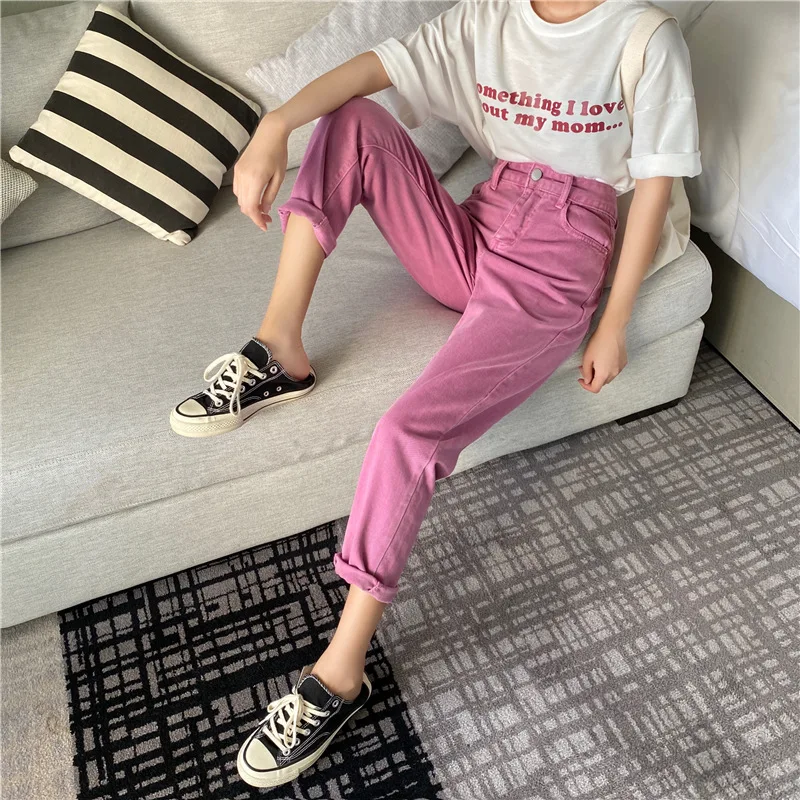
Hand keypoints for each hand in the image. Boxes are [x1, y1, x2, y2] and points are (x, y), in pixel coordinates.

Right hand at [232, 113, 288, 230]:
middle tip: (267, 220)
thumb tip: (264, 210)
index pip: (252, 208)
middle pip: (244, 206)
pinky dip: (245, 197)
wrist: (269, 133)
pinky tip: (256, 197)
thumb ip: (270, 195)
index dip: (257, 220)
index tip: (265, 226)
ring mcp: (238, 173)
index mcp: (255, 180)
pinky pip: (238, 189)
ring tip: (263, 209)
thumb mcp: (279, 177)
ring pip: (240, 199)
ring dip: (250, 207)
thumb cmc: (278, 153)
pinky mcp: (237, 169)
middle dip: (255, 216)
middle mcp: (243, 177)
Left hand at [578, 320, 627, 392]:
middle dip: (592, 379)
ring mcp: (620, 368)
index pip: (595, 389)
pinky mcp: (624, 362)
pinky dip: (607, 369)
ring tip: (594, 363)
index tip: (581, 379)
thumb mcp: (587, 358)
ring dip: (600, 374)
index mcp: (604, 374)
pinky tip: (603, 359)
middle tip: (584, 368)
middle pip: (602, 383)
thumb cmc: (598, 343)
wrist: (613, 330)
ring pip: (608, 377)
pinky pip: (614, 370)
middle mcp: (614, 373)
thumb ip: (586, 372)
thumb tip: (587, 380)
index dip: (586, 386)